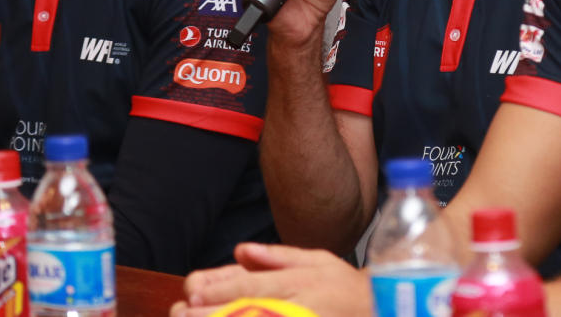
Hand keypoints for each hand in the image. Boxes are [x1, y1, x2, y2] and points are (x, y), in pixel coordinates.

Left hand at [170, 243, 371, 316]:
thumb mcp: (317, 259)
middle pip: (246, 310)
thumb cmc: (345, 286)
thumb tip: (241, 250)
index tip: (192, 291)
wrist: (380, 308)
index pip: (250, 283)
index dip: (220, 288)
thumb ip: (278, 256)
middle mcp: (296, 304)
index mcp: (296, 281)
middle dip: (210, 314)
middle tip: (180, 314)